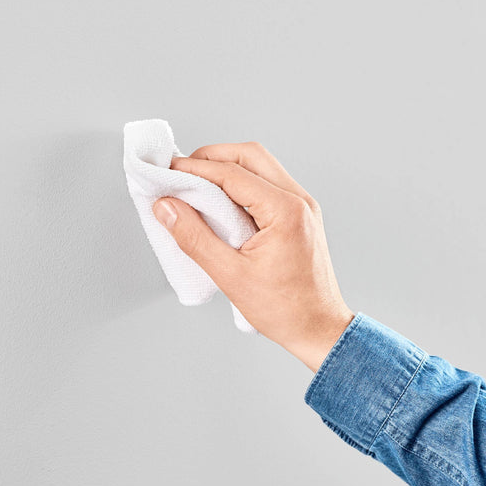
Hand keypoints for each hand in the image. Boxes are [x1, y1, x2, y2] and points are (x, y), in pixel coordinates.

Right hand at [151, 142, 354, 371]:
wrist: (319, 330)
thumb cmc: (285, 310)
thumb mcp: (230, 276)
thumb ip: (194, 238)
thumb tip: (166, 208)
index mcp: (285, 211)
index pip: (233, 173)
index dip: (195, 169)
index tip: (168, 172)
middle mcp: (299, 201)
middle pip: (251, 156)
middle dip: (212, 158)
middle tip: (182, 173)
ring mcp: (302, 206)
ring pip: (260, 166)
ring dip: (227, 169)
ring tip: (197, 187)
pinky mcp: (299, 215)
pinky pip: (267, 185)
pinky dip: (241, 184)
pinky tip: (220, 203)